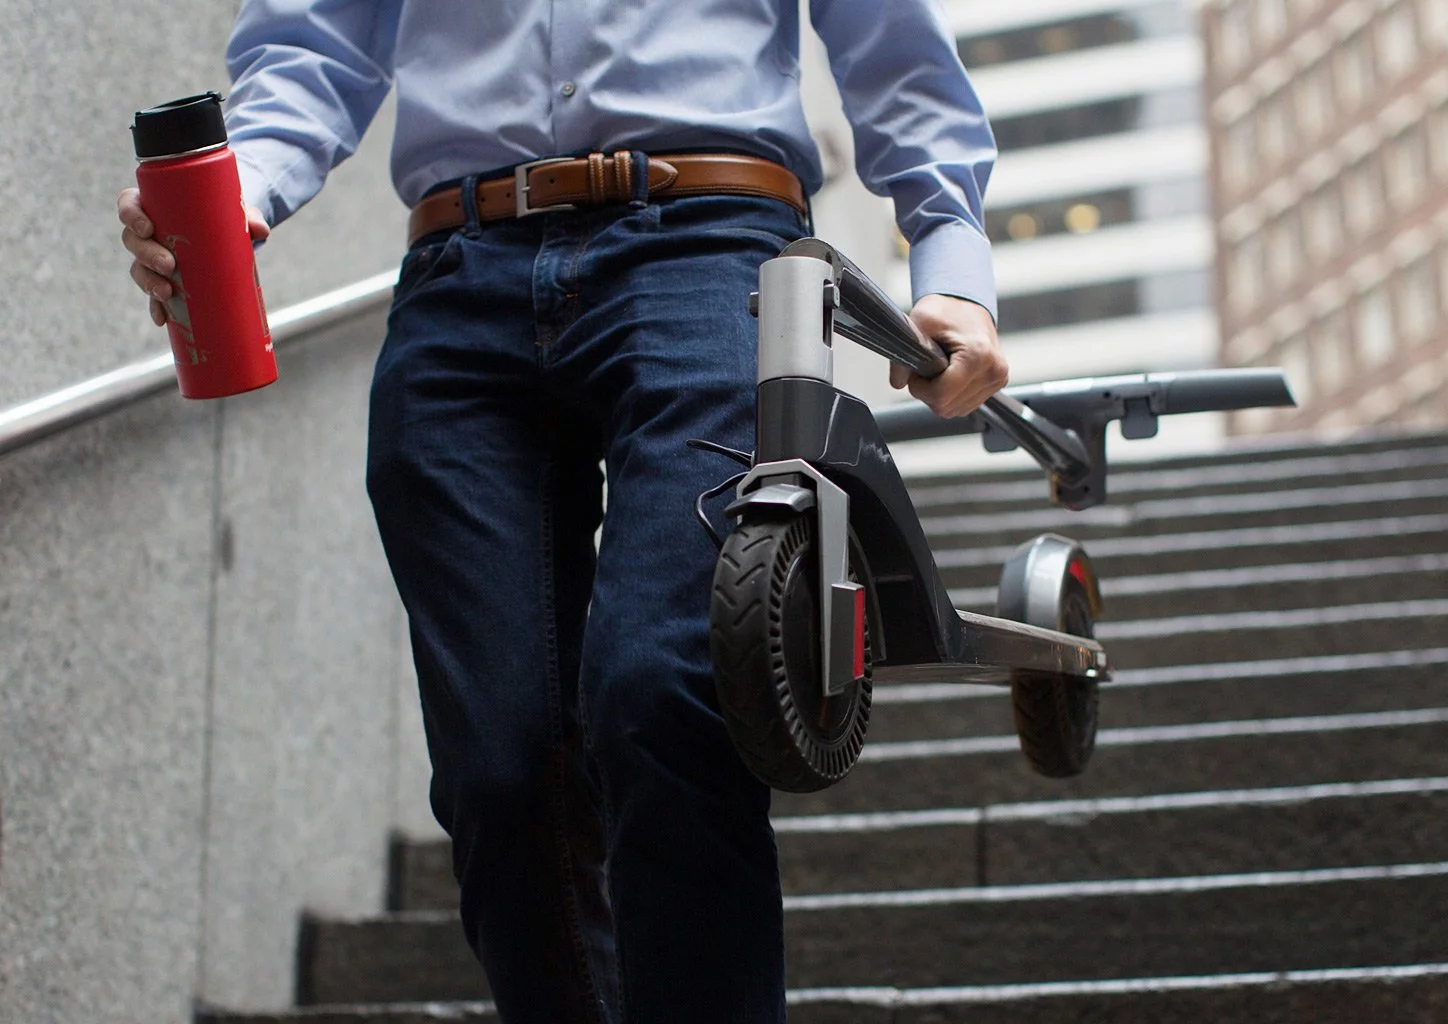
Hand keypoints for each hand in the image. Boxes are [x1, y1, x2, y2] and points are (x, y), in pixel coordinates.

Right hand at [118, 187, 269, 325]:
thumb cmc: (224, 218)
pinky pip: (153, 295)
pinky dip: (156, 307)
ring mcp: (153, 259)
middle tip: (169, 265)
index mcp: (156, 207)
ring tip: (166, 293)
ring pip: (139, 269)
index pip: (129, 204)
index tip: (148, 228)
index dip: (131, 215)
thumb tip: (261, 230)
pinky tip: (162, 318)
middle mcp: (149, 233)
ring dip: (148, 282)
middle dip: (147, 254)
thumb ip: (249, 218)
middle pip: (133, 241)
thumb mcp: (236, 215)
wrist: (230, 239)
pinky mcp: (165, 281)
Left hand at [889, 294, 1007, 417]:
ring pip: (956, 410)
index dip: (920, 388)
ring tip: (940, 370)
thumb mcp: (918, 324)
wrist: (967, 304)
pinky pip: (966, 405)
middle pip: (947, 407)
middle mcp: (993, 370)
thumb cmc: (945, 311)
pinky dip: (952, 395)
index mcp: (978, 356)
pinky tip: (951, 375)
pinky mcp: (998, 383)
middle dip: (929, 392)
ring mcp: (998, 378)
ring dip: (940, 395)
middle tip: (926, 369)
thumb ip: (903, 357)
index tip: (916, 372)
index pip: (940, 396)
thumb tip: (898, 383)